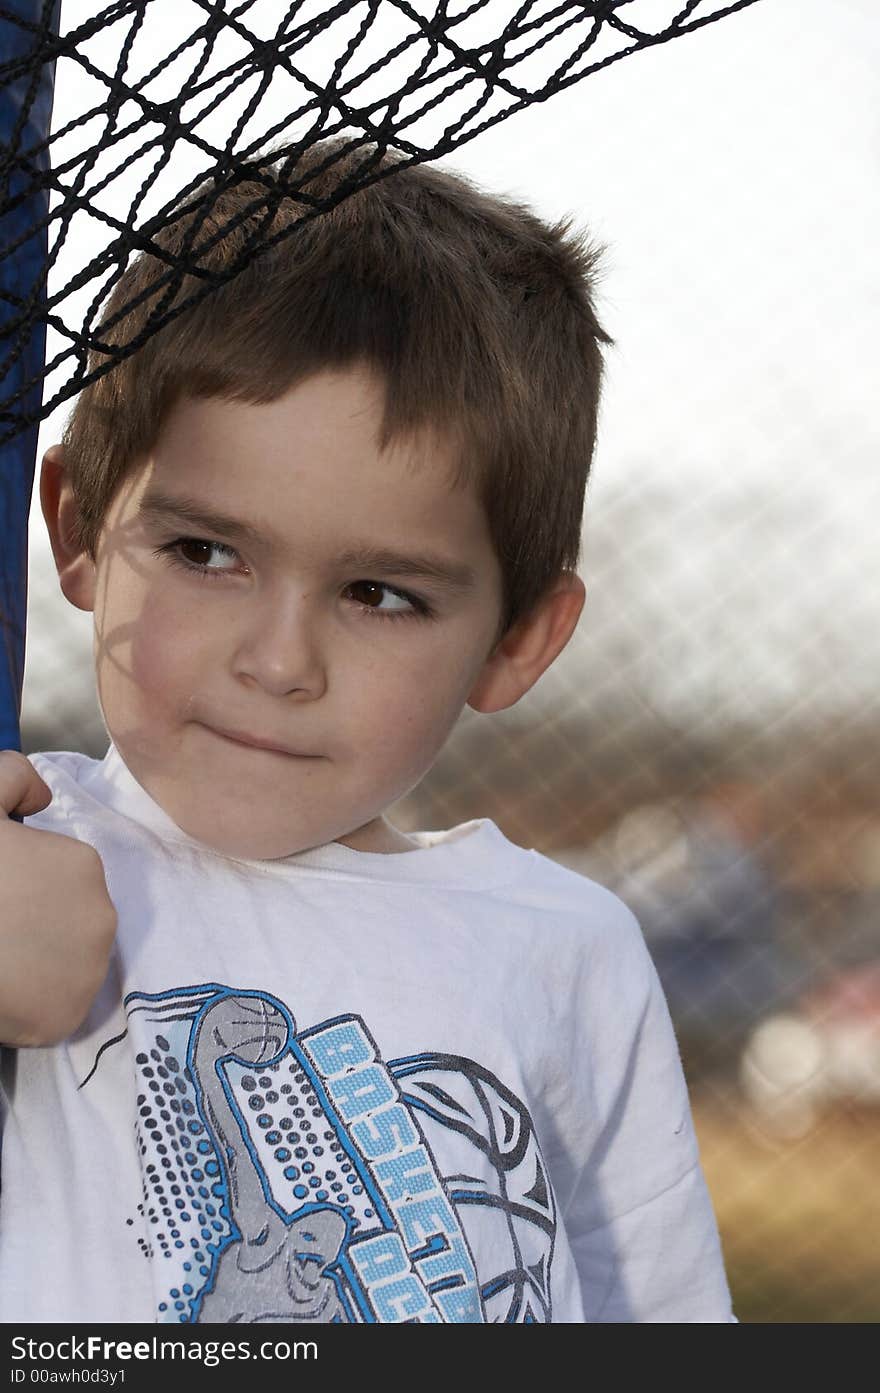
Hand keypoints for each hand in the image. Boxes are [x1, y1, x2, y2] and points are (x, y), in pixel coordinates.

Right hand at [0, 751, 118, 1045]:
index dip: (25, 883)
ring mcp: (88, 970)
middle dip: (36, 921)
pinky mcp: (66, 1017)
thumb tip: (41, 796)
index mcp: (84, 864)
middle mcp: (102, 916)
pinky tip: (1, 990)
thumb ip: (14, 777)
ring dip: (38, 960)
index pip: (62, 875)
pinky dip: (32, 1003)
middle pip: (68, 919)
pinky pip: (54, 1006)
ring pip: (65, 962)